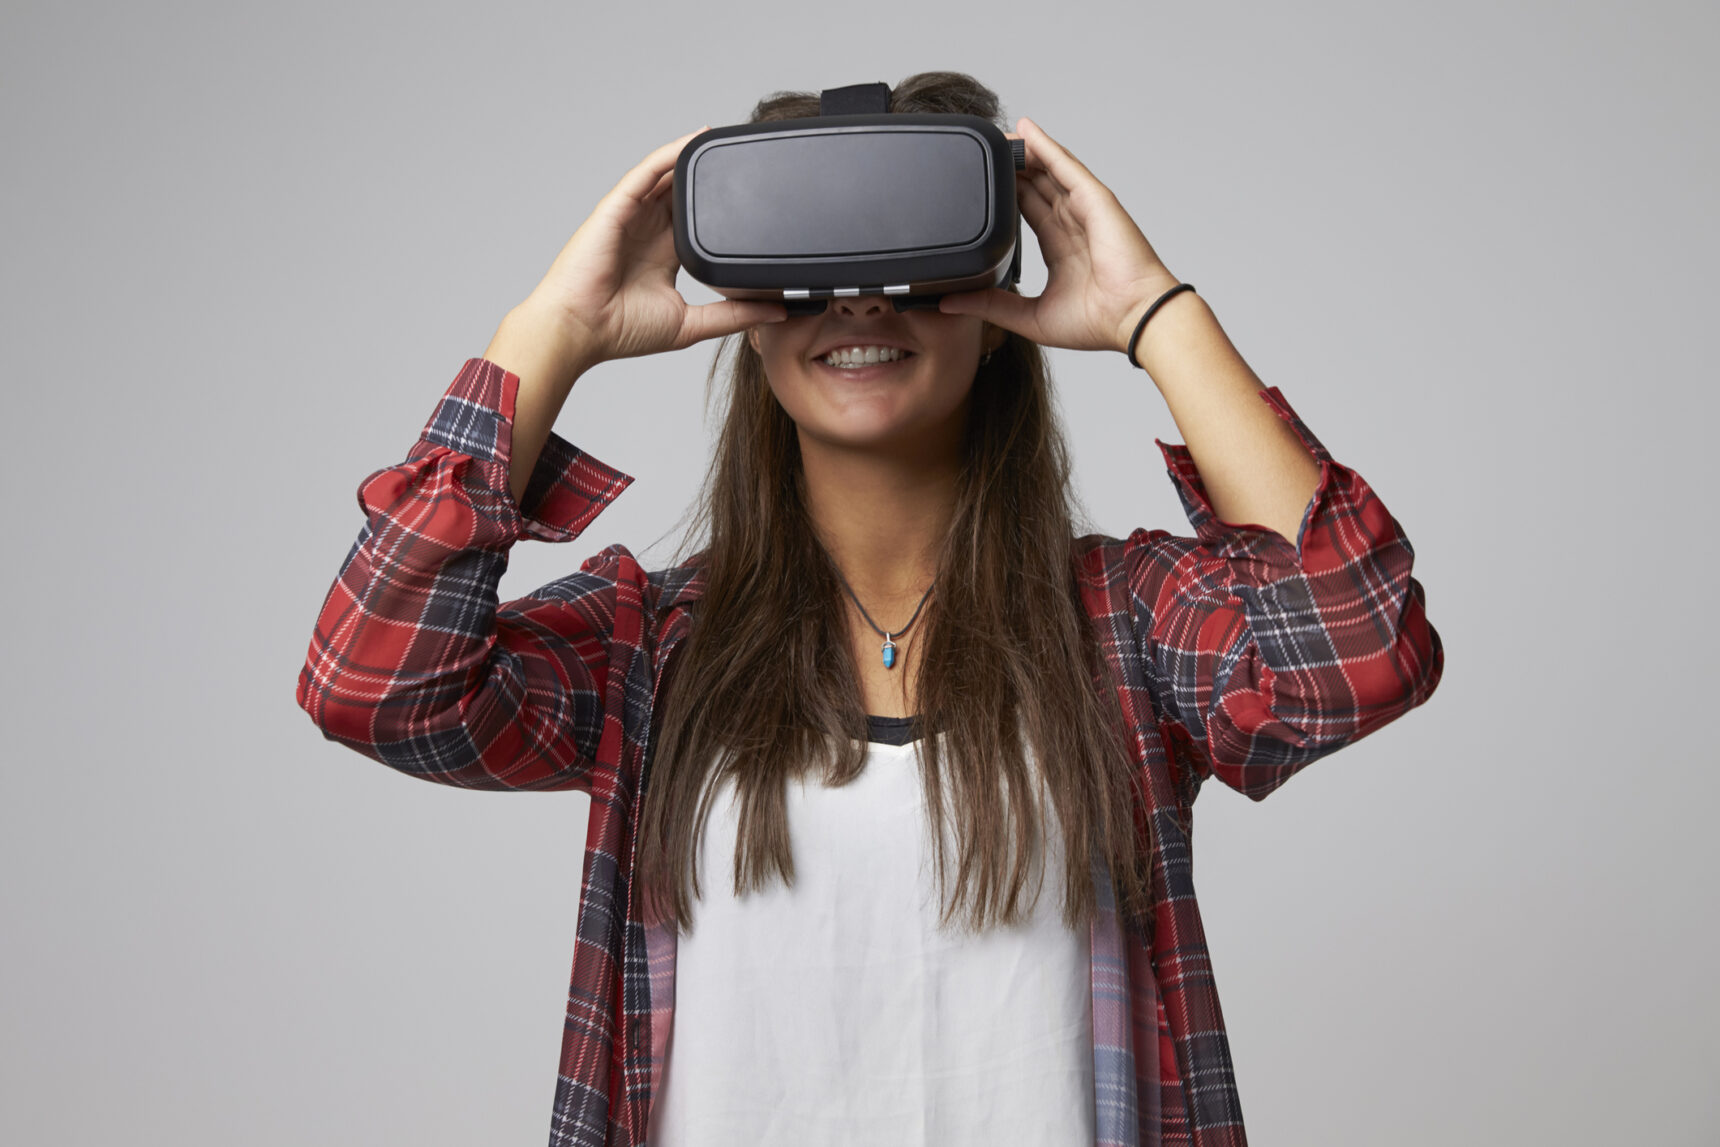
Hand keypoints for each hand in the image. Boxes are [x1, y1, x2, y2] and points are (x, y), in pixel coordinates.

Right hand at [516, 127, 787, 368]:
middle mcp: (649, 231)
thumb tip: (777, 311)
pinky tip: (694, 139)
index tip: (755, 197)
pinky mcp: (618, 207)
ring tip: (724, 136)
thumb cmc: (621, 331)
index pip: (699, 223)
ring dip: (693, 156)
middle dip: (710, 177)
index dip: (723, 208)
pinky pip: (647, 171)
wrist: (580, 329)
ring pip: (667, 175)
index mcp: (664, 256)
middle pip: (684, 194)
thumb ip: (734, 315)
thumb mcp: (691, 324)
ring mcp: (632, 216)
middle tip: (744, 157)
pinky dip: (670, 154)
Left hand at [937, 117, 1181, 355]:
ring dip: (1023, 151)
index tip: (980, 185)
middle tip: (982, 151)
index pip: (1026, 211)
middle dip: (1010, 168)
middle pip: (1034, 185)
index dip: (1005, 195)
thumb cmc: (1098, 322)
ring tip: (997, 135)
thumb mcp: (1029, 317)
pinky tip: (1026, 130)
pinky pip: (1065, 166)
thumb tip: (949, 303)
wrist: (1132, 318)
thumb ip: (990, 306)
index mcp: (1060, 248)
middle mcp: (1071, 224)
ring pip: (1047, 169)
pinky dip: (1045, 147)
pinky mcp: (1094, 199)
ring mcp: (1083, 208)